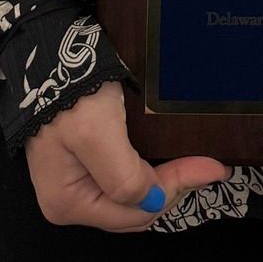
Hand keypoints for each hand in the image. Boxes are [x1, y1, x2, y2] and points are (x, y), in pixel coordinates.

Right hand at [24, 79, 231, 229]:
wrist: (49, 49)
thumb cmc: (70, 91)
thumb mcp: (96, 135)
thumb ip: (124, 178)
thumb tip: (154, 201)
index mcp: (67, 203)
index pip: (135, 212)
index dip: (176, 189)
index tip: (213, 167)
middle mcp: (69, 199)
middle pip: (133, 208)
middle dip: (171, 188)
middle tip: (209, 166)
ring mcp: (75, 178)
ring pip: (130, 193)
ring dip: (163, 181)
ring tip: (196, 166)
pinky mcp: (83, 157)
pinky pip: (122, 176)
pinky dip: (149, 170)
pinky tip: (168, 159)